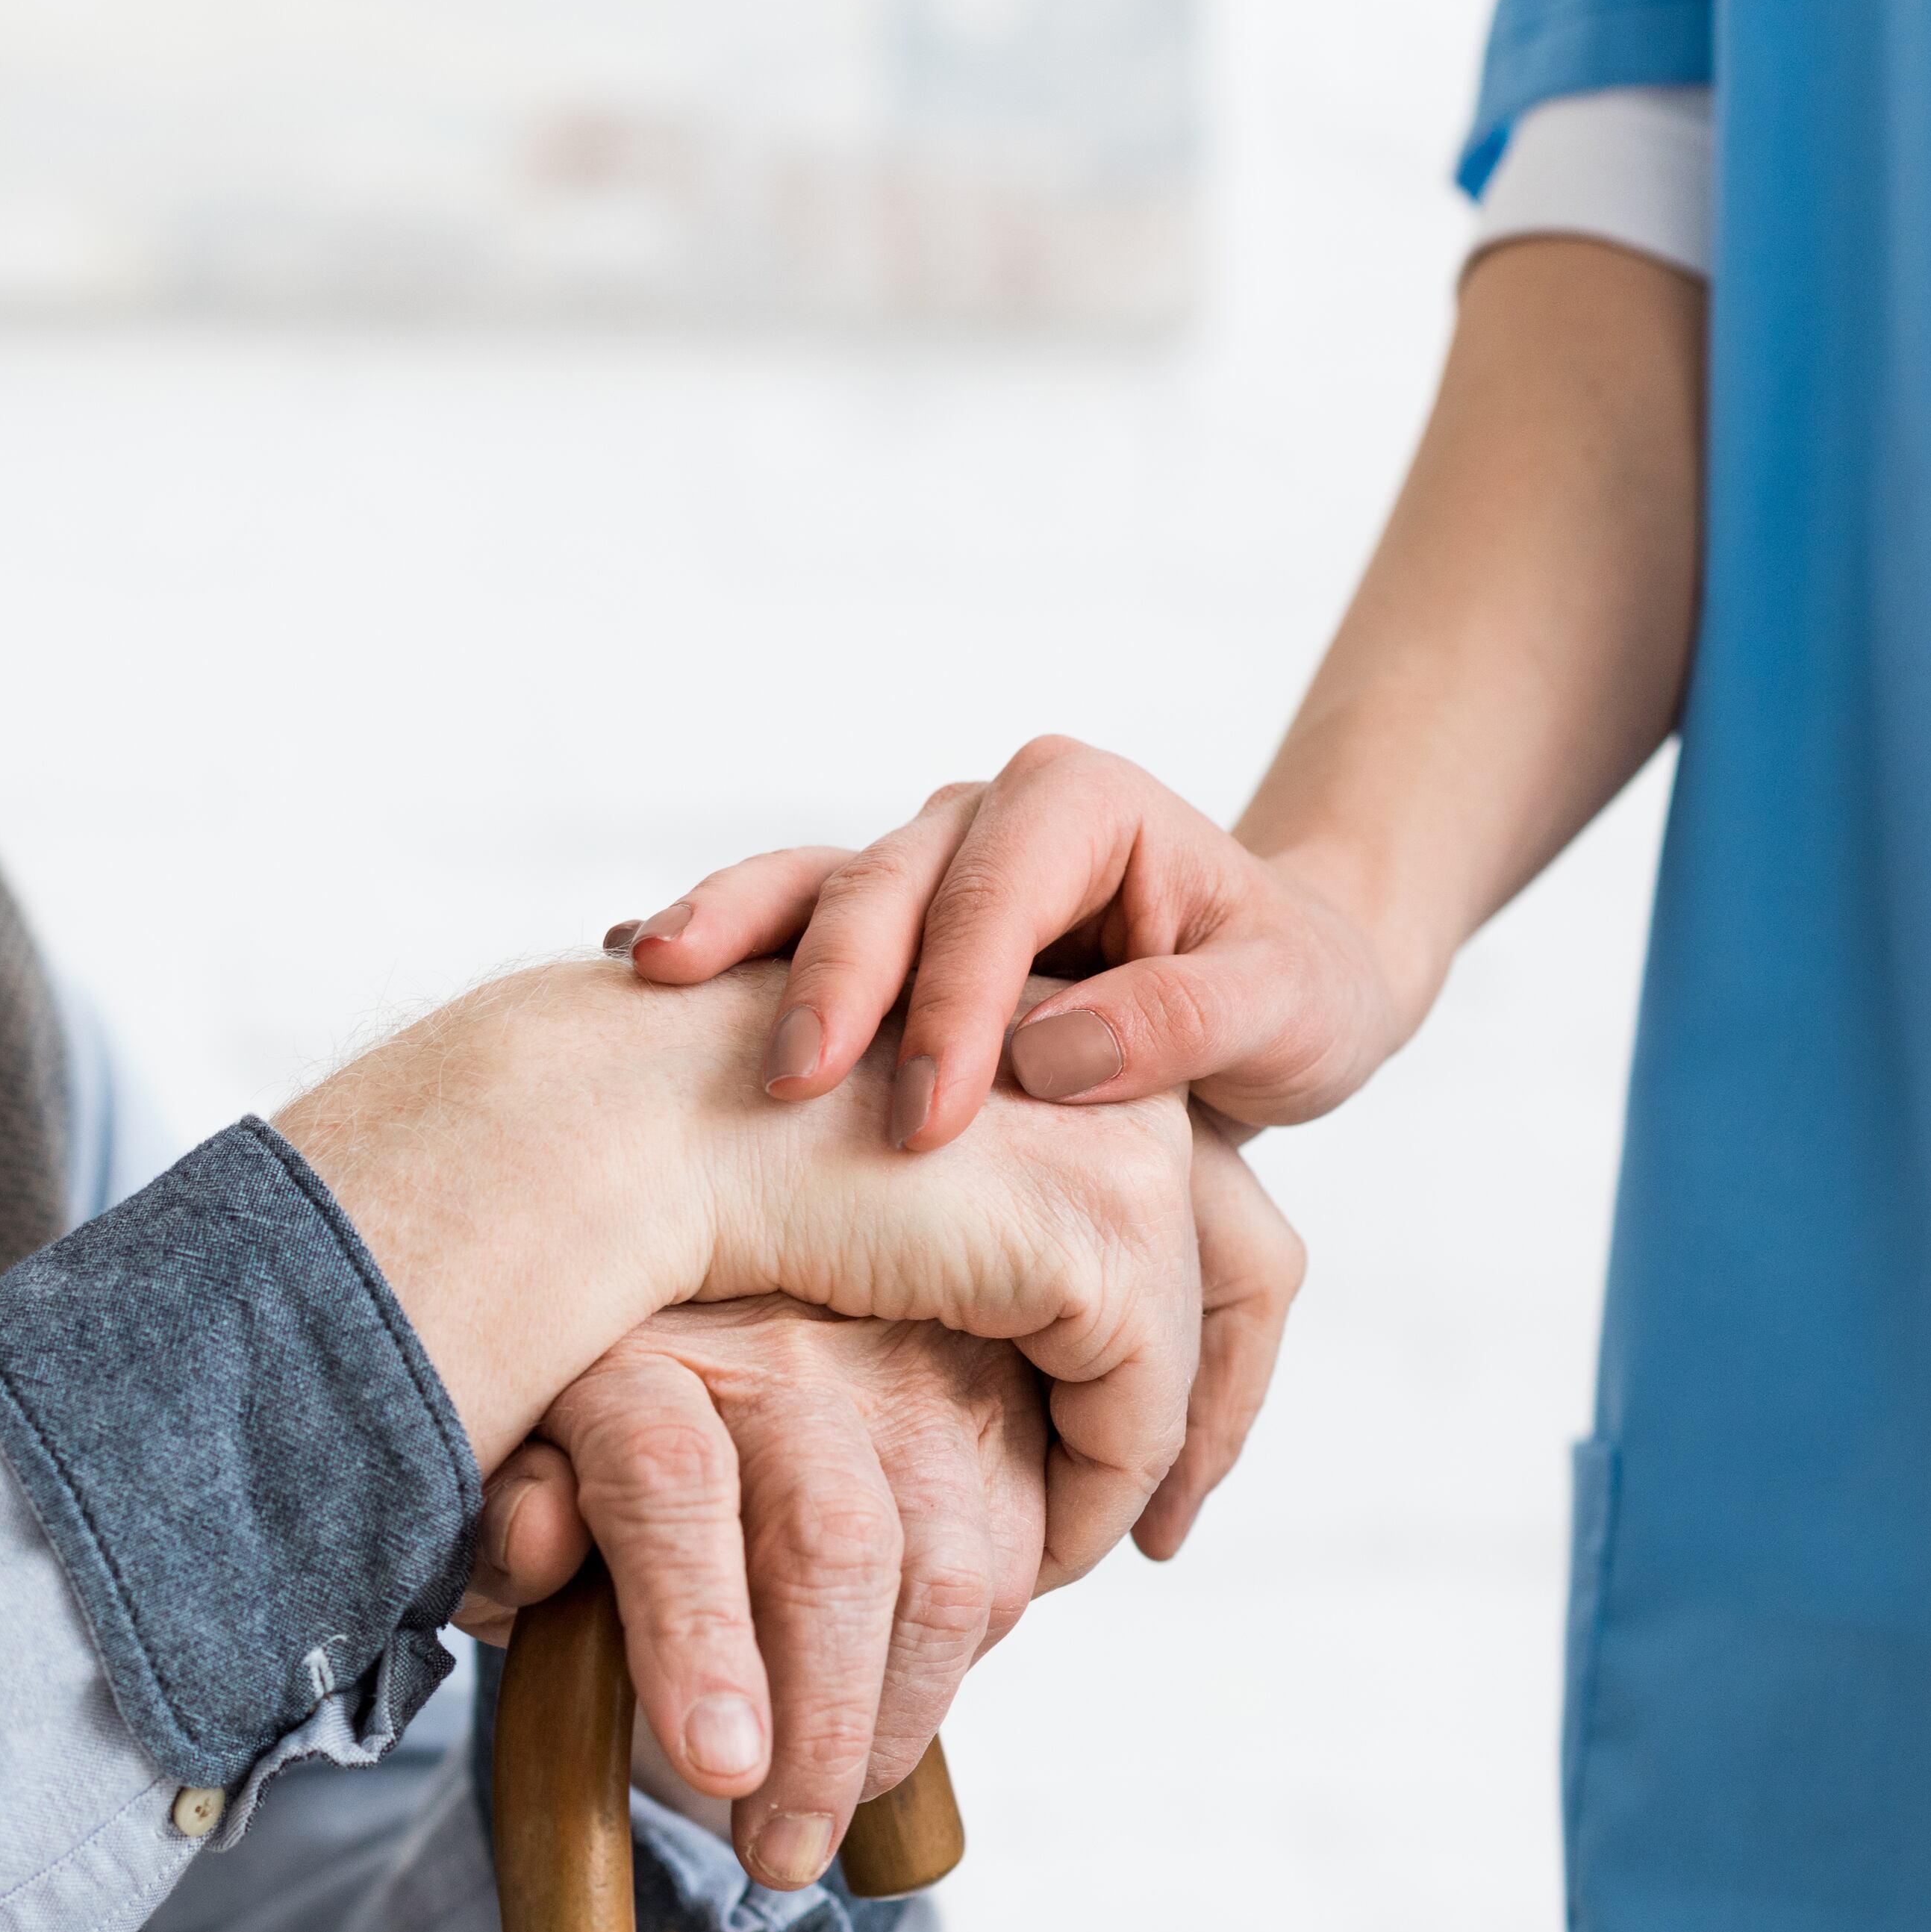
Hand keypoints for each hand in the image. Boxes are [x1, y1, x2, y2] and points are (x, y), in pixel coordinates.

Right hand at [274, 958, 1201, 1569]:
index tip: (1113, 1460)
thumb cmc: (690, 1164)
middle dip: (1204, 1416)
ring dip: (1128, 1481)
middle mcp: (1119, 1076)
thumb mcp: (857, 1196)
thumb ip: (937, 1247)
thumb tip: (990, 1345)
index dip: (1170, 1342)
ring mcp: (1126, 1154)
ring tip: (1052, 1569)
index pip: (1197, 1207)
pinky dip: (1088, 1507)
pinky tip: (1021, 1570)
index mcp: (1062, 1038)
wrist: (637, 1127)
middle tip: (1160, 1537)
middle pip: (1243, 1264)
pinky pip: (1136, 1423)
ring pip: (1183, 1359)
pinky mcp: (1103, 1241)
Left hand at [456, 1303, 1046, 1888]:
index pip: (671, 1483)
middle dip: (821, 1728)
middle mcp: (774, 1352)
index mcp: (631, 1363)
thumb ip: (506, 1523)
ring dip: (899, 1723)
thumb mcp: (505, 1497)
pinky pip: (1014, 1566)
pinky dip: (962, 1666)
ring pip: (945, 1571)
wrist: (692, 1376)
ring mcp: (895, 1376)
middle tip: (779, 1852)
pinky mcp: (987, 1412)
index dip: (697, 1632)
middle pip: (833, 1540)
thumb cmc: (580, 1463)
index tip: (718, 1767)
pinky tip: (892, 1705)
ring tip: (834, 1802)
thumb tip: (540, 1538)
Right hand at [611, 740, 1408, 1152]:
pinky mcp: (882, 928)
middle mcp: (983, 816)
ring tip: (658, 977)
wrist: (1274, 988)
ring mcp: (921, 867)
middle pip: (883, 885)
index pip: (995, 900)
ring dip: (735, 936)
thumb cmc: (1292, 994)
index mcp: (1079, 805)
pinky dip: (719, 945)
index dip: (953, 1007)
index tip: (926, 1126)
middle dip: (832, 980)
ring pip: (810, 887)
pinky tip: (638, 963)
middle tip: (789, 1084)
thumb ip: (1187, 1021)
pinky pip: (786, 925)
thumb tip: (1053, 1058)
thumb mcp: (1287, 1011)